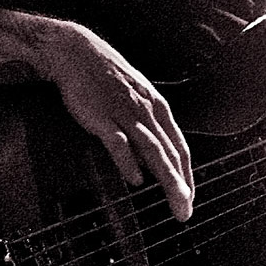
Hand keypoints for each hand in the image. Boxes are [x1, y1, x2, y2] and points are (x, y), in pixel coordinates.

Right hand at [40, 22, 195, 220]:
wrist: (77, 52)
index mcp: (157, 108)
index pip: (179, 147)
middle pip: (171, 154)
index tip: (189, 198)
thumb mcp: (134, 99)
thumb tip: (148, 159)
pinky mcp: (103, 117)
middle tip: (185, 212)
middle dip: (181, 186)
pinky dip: (129, 162)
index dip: (187, 175)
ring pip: (154, 151)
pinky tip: (136, 180)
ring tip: (176, 201)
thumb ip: (144, 128)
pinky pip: (119, 143)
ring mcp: (126, 114)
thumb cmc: (104, 77)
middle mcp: (147, 112)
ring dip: (168, 179)